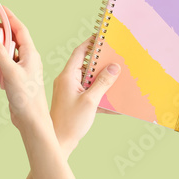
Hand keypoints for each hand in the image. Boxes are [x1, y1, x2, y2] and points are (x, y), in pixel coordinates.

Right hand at [0, 8, 49, 135]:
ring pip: (3, 54)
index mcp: (30, 54)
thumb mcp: (10, 72)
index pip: (20, 29)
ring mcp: (20, 70)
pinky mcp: (13, 80)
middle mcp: (26, 60)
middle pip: (10, 40)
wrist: (31, 122)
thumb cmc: (27, 98)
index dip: (9, 17)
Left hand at [50, 37, 120, 154]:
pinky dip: (101, 94)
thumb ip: (102, 83)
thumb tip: (114, 67)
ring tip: (119, 75)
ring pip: (89, 79)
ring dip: (103, 78)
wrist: (59, 141)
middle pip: (85, 65)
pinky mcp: (74, 101)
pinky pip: (90, 92)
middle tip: (116, 55)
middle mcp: (67, 81)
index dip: (90, 43)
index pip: (79, 53)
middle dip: (100, 61)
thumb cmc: (71, 122)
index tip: (101, 36)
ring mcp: (70, 91)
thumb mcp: (91, 100)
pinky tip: (115, 101)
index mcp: (67, 76)